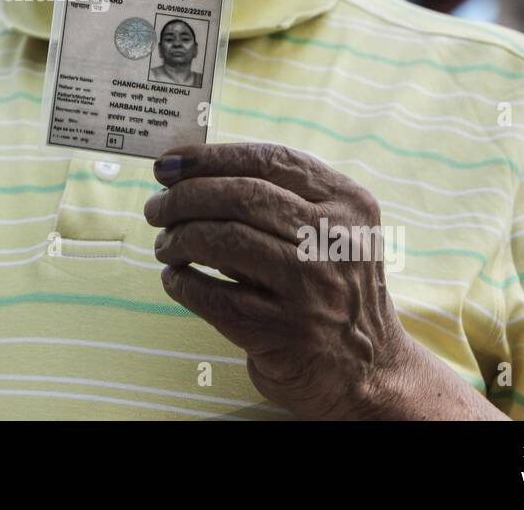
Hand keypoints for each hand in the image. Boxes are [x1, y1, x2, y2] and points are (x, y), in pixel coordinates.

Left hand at [145, 142, 409, 418]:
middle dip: (184, 198)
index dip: (209, 157)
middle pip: (242, 197)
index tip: (167, 165)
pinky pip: (216, 296)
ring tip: (164, 246)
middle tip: (155, 209)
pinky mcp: (287, 332)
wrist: (368, 367)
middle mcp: (335, 240)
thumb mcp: (325, 231)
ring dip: (179, 239)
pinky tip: (176, 279)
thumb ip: (272, 198)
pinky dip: (184, 283)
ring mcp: (312, 288)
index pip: (269, 160)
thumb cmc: (328, 286)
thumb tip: (184, 174)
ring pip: (224, 241)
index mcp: (347, 203)